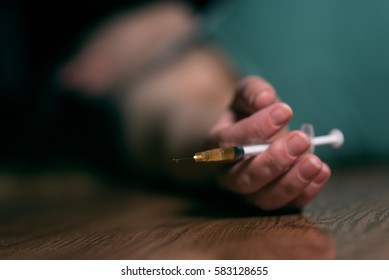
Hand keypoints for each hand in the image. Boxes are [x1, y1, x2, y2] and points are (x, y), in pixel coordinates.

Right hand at [207, 76, 330, 209]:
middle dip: (274, 161)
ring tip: (315, 161)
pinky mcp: (272, 200)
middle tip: (301, 139)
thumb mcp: (247, 95)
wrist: (255, 135)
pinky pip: (287, 206)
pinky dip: (306, 192)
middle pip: (243, 179)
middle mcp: (228, 175)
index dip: (256, 129)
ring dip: (292, 182)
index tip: (284, 110)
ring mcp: (249, 193)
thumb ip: (252, 92)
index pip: (229, 144)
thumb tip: (265, 98)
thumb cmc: (249, 114)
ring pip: (264, 198)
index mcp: (217, 147)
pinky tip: (322, 171)